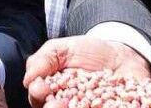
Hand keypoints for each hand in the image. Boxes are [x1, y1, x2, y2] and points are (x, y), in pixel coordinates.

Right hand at [23, 37, 150, 107]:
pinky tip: (105, 104)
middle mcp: (67, 105)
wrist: (121, 56)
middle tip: (59, 103)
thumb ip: (44, 59)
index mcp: (52, 93)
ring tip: (81, 107)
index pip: (38, 98)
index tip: (42, 87)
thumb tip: (29, 79)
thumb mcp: (63, 48)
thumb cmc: (88, 53)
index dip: (38, 94)